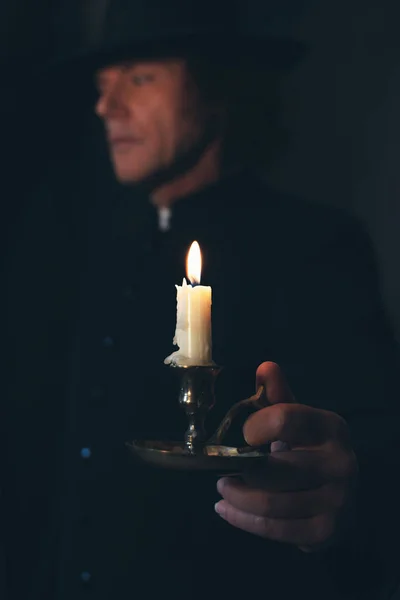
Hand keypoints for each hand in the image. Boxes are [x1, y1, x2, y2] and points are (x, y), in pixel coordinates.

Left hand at [215, 362, 357, 550]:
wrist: (341, 496)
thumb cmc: (309, 450)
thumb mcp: (297, 420)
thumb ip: (278, 396)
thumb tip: (265, 368)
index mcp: (331, 426)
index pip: (286, 418)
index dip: (256, 426)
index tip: (242, 436)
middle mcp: (340, 461)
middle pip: (274, 469)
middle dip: (238, 472)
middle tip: (221, 473)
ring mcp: (337, 499)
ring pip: (271, 502)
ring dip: (236, 498)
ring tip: (223, 490)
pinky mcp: (327, 531)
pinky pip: (275, 529)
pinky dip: (244, 521)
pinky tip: (228, 511)